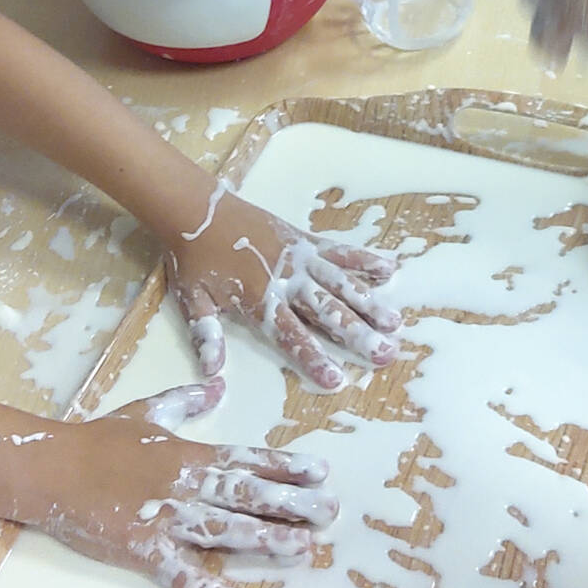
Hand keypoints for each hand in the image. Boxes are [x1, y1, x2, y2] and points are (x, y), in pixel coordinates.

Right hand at [39, 380, 337, 587]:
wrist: (50, 466)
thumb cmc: (97, 439)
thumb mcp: (146, 410)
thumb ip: (186, 401)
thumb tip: (218, 385)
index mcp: (188, 454)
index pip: (246, 460)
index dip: (285, 467)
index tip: (321, 473)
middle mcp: (184, 483)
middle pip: (246, 495)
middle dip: (291, 504)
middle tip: (330, 512)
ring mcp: (163, 516)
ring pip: (223, 529)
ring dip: (263, 539)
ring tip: (301, 549)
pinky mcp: (139, 545)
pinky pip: (174, 568)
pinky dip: (200, 582)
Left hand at [164, 187, 400, 390]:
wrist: (196, 209)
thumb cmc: (193, 258)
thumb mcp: (192, 300)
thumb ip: (207, 335)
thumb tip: (213, 372)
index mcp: (260, 300)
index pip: (291, 335)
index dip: (314, 358)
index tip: (337, 379)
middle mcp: (286, 280)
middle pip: (327, 311)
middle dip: (357, 334)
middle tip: (385, 353)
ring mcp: (298, 258)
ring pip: (340, 283)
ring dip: (368, 302)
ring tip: (394, 321)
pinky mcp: (302, 239)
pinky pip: (338, 251)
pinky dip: (363, 260)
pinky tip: (388, 269)